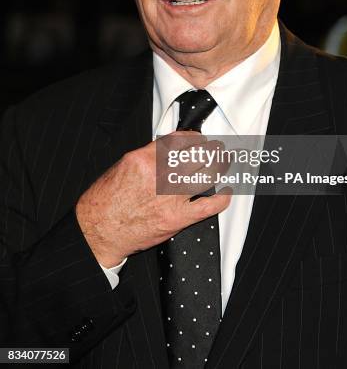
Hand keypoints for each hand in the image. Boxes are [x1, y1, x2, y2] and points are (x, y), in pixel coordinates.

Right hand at [75, 131, 231, 266]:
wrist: (98, 231)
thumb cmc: (106, 200)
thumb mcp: (123, 165)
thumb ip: (148, 155)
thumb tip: (170, 148)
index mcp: (144, 158)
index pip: (179, 140)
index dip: (194, 137)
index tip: (199, 138)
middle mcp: (159, 175)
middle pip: (197, 155)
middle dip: (211, 149)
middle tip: (217, 148)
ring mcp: (170, 197)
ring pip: (206, 175)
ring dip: (219, 166)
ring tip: (224, 162)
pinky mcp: (176, 219)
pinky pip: (207, 207)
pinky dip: (222, 199)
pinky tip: (226, 193)